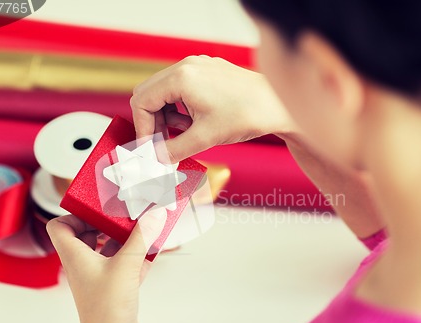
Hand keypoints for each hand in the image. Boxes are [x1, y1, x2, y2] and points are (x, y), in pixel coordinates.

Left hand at [47, 208, 166, 322]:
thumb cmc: (106, 310)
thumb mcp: (127, 264)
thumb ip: (141, 237)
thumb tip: (153, 214)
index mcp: (75, 256)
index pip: (60, 227)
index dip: (75, 215)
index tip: (98, 208)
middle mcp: (84, 265)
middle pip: (88, 235)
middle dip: (108, 223)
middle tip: (126, 213)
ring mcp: (100, 277)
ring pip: (110, 250)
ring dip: (126, 238)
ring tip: (144, 227)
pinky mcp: (115, 289)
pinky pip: (125, 265)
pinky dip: (137, 255)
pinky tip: (154, 249)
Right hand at [131, 55, 295, 161]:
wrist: (278, 105)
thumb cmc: (247, 115)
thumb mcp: (205, 138)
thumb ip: (174, 150)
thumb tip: (155, 159)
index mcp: (182, 77)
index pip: (142, 101)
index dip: (142, 128)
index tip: (150, 148)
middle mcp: (187, 66)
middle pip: (149, 93)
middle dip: (152, 122)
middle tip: (162, 144)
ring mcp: (198, 66)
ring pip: (164, 92)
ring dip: (166, 116)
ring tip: (183, 135)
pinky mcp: (208, 71)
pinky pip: (181, 89)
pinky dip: (180, 109)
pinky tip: (193, 124)